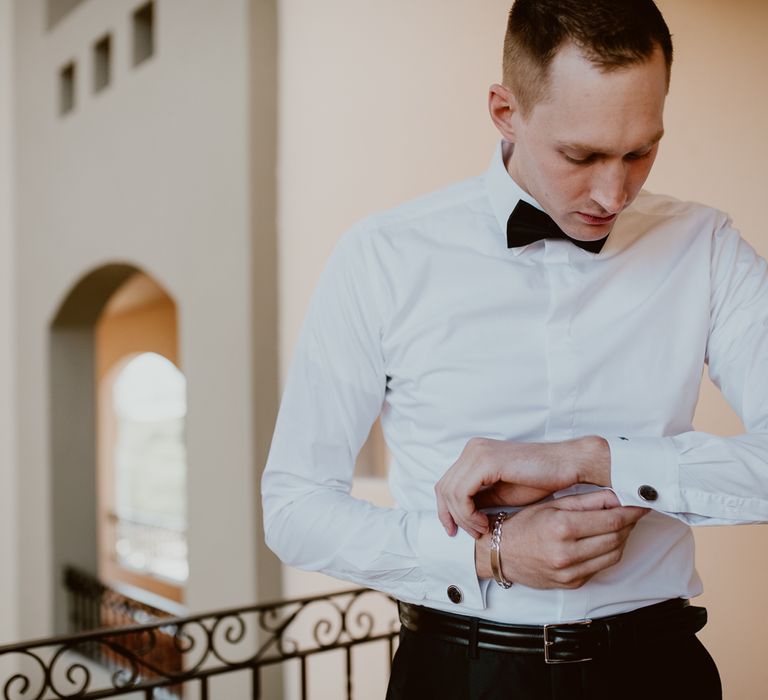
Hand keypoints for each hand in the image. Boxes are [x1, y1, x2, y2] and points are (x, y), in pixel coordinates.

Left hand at [436, 436, 609, 537]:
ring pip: (450, 493)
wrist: (568, 466)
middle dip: (451, 517)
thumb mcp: (501, 493)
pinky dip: (468, 513)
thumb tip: (459, 517)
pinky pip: (462, 493)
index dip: (445, 511)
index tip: (453, 532)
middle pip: (443, 488)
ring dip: (463, 518)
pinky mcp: (487, 461)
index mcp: (474, 454)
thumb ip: (479, 499)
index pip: (445, 484)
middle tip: (472, 534)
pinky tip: (484, 522)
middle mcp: (472, 449)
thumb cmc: (540, 480)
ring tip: (483, 529)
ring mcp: (478, 453)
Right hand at [475, 490, 647, 588]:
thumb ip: (585, 501)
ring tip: (619, 524)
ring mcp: (570, 572)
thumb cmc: (522, 525)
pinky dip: (608, 552)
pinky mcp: (572, 583)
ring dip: (622, 538)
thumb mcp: (550, 505)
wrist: (499, 553)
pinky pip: (601, 567)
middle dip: (629, 523)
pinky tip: (603, 540)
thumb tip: (615, 497)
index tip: (640, 503)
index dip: (631, 511)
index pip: (611, 519)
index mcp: (561, 527)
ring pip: (614, 554)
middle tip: (632, 511)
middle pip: (617, 537)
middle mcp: (566, 552)